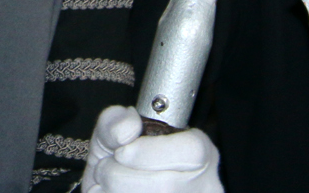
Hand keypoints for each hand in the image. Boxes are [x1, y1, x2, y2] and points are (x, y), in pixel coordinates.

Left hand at [83, 107, 222, 192]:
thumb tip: (127, 130)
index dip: (150, 152)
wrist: (114, 187)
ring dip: (114, 192)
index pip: (192, 151)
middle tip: (104, 169)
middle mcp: (204, 186)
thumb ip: (115, 121)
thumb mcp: (115, 132)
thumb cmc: (121, 159)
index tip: (121, 152)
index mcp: (200, 153)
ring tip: (105, 184)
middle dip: (120, 176)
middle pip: (167, 185)